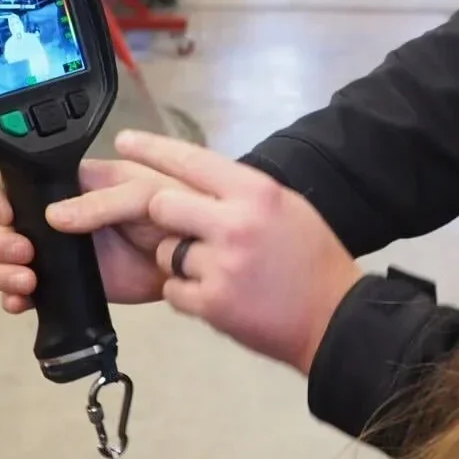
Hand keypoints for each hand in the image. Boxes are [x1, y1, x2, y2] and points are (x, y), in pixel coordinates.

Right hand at [0, 145, 177, 312]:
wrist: (194, 258)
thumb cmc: (173, 210)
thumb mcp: (142, 193)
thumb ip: (101, 202)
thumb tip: (50, 217)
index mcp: (73, 184)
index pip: (19, 184)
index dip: (1, 199)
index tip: (4, 215)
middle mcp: (59, 216)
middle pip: (6, 225)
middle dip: (0, 240)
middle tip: (22, 254)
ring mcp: (61, 252)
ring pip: (11, 260)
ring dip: (5, 271)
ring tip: (27, 283)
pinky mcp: (67, 285)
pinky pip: (30, 293)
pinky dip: (15, 299)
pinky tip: (22, 304)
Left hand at [114, 130, 365, 375]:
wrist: (335, 319)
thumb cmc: (313, 258)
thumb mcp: (286, 208)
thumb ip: (242, 195)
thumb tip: (200, 183)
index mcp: (256, 192)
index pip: (191, 159)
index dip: (152, 148)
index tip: (124, 139)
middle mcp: (235, 223)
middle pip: (162, 205)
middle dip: (164, 217)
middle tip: (183, 230)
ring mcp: (221, 265)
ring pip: (165, 252)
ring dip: (178, 261)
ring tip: (215, 271)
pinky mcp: (211, 303)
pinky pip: (172, 290)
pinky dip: (187, 294)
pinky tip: (217, 296)